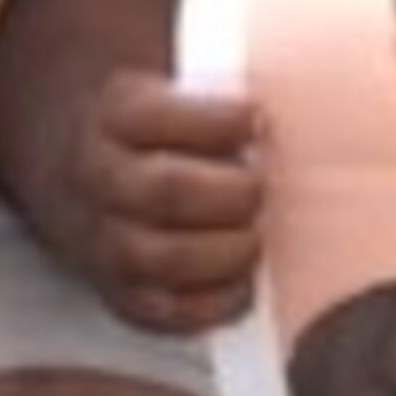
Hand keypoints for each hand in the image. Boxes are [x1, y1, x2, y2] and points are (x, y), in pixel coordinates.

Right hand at [64, 67, 266, 335]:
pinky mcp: (119, 292)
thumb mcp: (174, 83)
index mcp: (113, 113)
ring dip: (226, 252)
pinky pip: (163, 313)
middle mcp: (97, 177)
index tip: (260, 119)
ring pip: (161, 258)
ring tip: (258, 235)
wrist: (87, 168)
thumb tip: (307, 87)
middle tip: (264, 187)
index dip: (217, 122)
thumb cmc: (164, 124)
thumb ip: (224, 86)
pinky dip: (213, 305)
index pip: (153, 116)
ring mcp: (102, 239)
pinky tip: (244, 281)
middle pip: (164, 191)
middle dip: (231, 193)